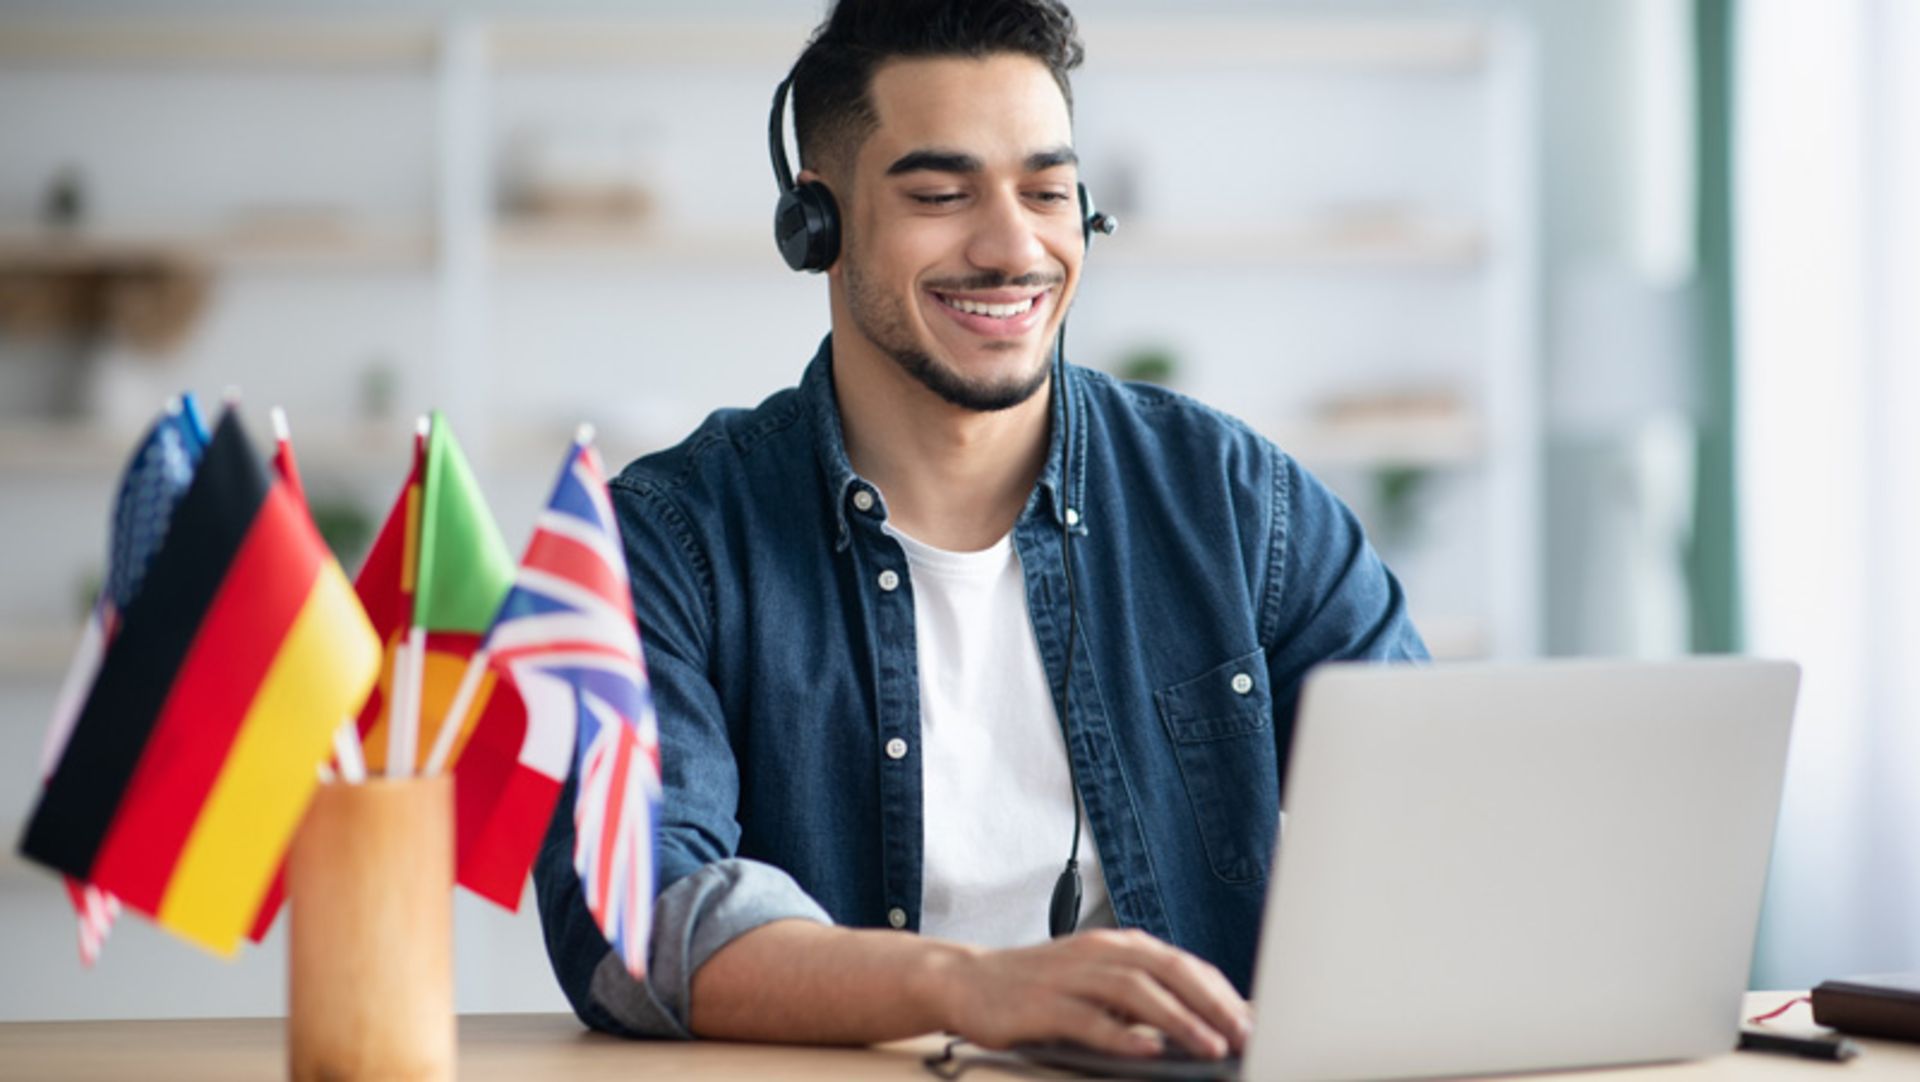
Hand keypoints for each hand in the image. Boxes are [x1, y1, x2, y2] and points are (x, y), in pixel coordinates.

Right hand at [924, 928, 1251, 1059]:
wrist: (966, 980)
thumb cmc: (1038, 987)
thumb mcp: (1095, 982)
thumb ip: (1139, 995)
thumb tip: (1198, 1023)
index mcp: (1117, 945)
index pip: (1182, 963)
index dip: (1221, 991)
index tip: (1252, 1020)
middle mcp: (1098, 952)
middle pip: (1168, 970)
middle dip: (1212, 1003)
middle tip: (1245, 1034)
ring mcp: (1069, 975)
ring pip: (1135, 991)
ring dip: (1178, 1019)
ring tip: (1211, 1046)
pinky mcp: (1042, 1004)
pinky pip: (1088, 1018)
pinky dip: (1121, 1033)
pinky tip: (1148, 1049)